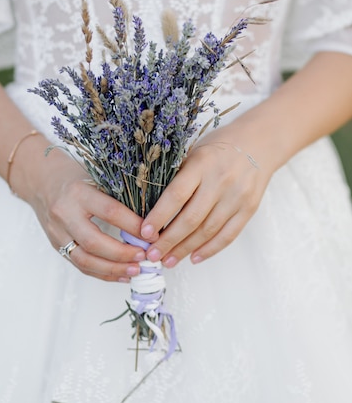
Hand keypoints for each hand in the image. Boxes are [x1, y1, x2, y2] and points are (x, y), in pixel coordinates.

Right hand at [22, 147, 150, 282]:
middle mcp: (64, 214)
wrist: (42, 182)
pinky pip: (80, 265)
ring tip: (136, 270)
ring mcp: (58, 233)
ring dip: (113, 269)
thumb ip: (118, 197)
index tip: (153, 234)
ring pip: (85, 259)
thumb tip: (149, 220)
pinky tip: (121, 275)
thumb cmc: (75, 177)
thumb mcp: (96, 178)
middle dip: (122, 253)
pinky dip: (102, 273)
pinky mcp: (57, 246)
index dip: (133, 225)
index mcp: (78, 192)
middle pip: (94, 242)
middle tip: (144, 256)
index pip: (109, 212)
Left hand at [139, 133, 270, 267]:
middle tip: (152, 255)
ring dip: (186, 249)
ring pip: (208, 231)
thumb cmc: (220, 146)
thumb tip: (152, 209)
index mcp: (202, 164)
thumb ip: (178, 177)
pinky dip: (210, 249)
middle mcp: (220, 181)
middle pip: (191, 218)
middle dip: (168, 240)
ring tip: (169, 260)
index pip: (176, 195)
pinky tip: (194, 257)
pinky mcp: (249, 208)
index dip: (159, 216)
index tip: (144, 233)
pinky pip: (228, 235)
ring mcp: (237, 197)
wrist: (259, 142)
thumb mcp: (194, 152)